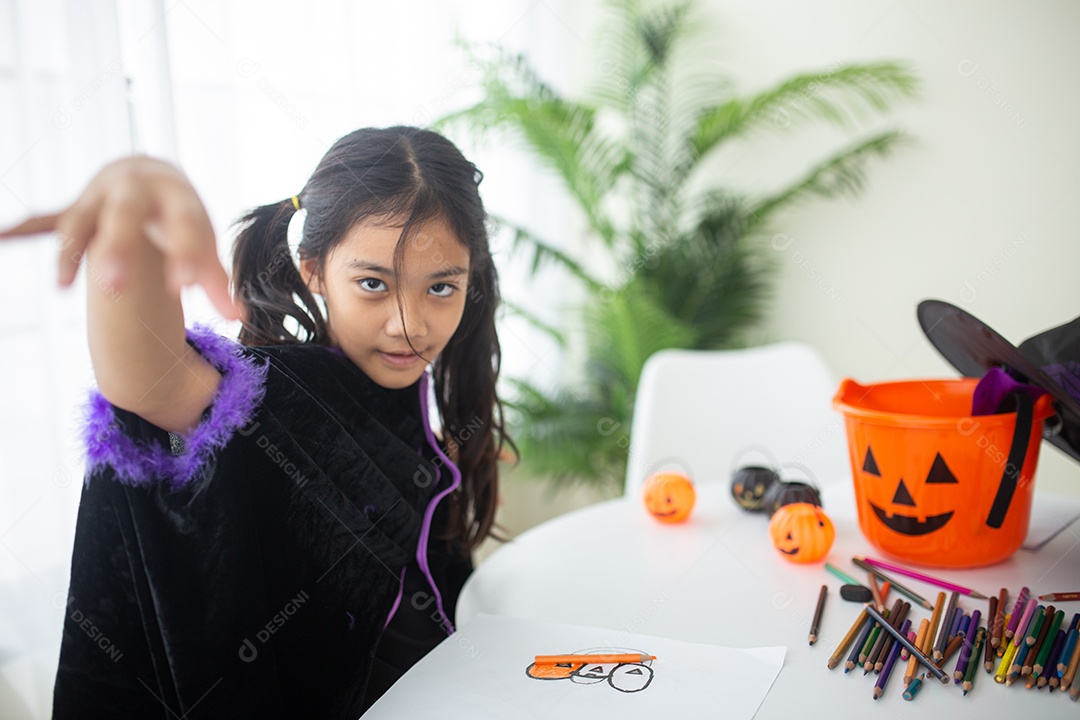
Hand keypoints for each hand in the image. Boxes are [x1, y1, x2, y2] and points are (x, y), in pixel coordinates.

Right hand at [0, 156, 241, 320]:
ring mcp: (100, 198)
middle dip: (119, 247)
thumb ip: (217, 280)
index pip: (183, 223)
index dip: (184, 253)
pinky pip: (47, 221)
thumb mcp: (202, 239)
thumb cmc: (181, 215)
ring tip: (62, 287)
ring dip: (71, 250)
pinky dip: (25, 229)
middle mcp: (135, 191)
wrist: (152, 173)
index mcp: (176, 196)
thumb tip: (238, 319)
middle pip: (126, 213)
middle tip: (115, 290)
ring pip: (81, 219)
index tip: (184, 288)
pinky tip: (2, 236)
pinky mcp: (76, 210)